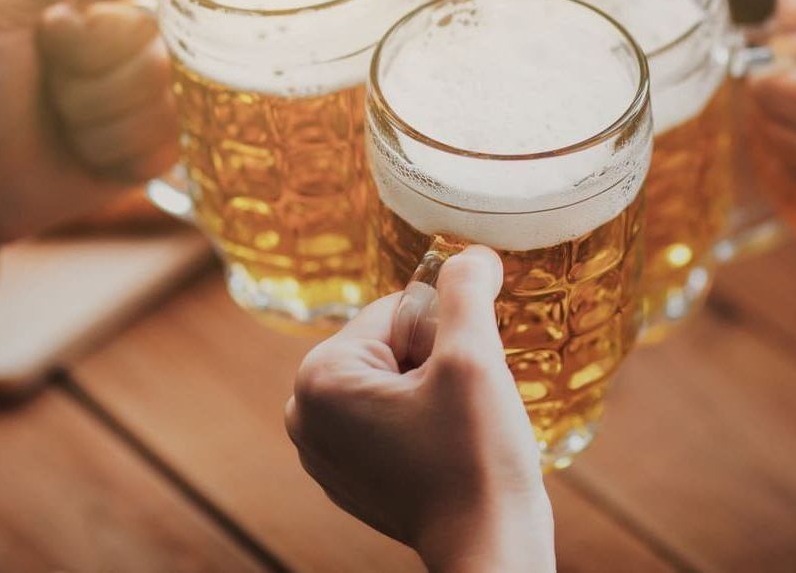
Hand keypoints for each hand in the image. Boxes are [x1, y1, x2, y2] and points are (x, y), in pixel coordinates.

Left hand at [0, 0, 175, 244]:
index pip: (157, 8)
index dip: (104, 34)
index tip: (52, 32)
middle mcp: (138, 44)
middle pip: (162, 65)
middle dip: (93, 87)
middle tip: (49, 84)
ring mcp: (149, 98)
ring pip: (164, 114)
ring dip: (96, 127)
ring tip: (60, 121)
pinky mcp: (151, 150)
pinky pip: (165, 154)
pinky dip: (115, 159)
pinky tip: (84, 152)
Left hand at [286, 246, 554, 572]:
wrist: (489, 547)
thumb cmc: (476, 459)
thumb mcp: (475, 357)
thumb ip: (466, 290)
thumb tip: (471, 253)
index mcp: (320, 378)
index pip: (400, 310)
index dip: (447, 334)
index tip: (462, 380)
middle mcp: (306, 412)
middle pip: (395, 342)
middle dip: (440, 361)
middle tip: (463, 407)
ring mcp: (324, 449)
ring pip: (399, 377)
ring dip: (439, 388)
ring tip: (457, 431)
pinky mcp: (350, 474)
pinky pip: (393, 414)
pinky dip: (428, 420)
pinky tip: (447, 451)